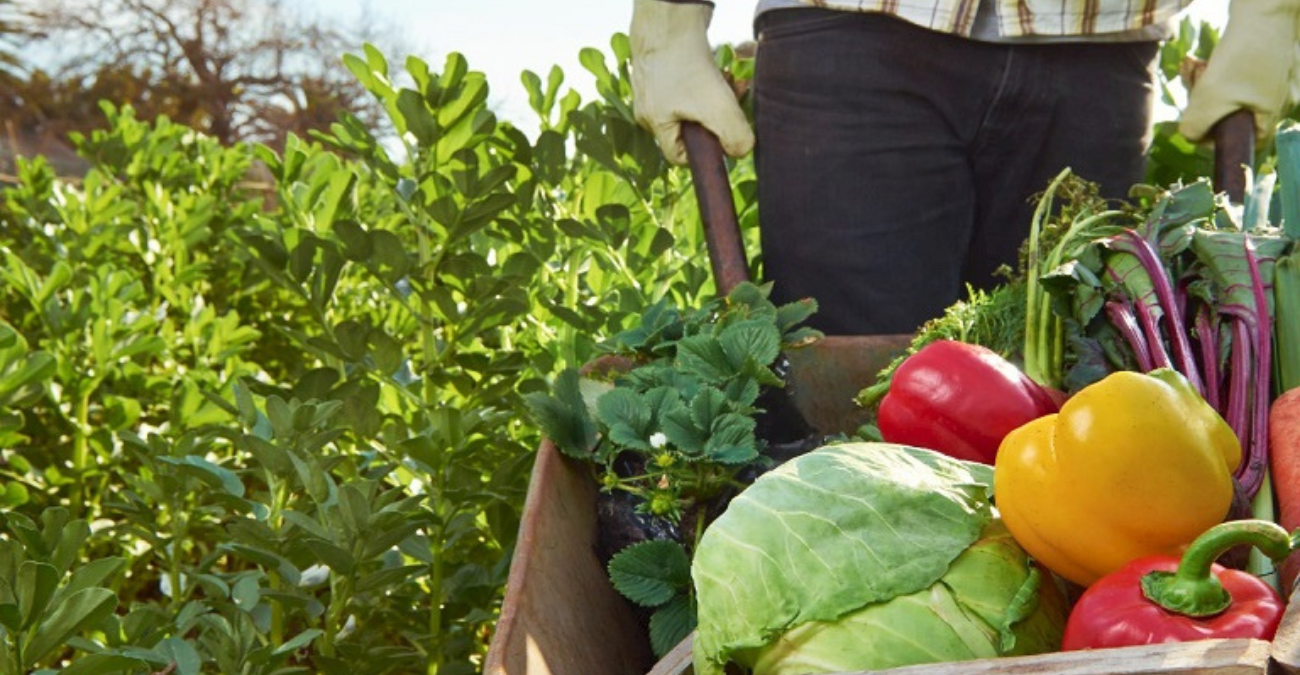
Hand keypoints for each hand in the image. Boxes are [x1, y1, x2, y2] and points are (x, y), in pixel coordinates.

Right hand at [630, 0, 753, 164]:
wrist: (671, 15)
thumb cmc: (687, 63)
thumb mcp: (717, 108)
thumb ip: (735, 136)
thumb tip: (741, 151)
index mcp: (654, 122)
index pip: (677, 155)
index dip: (704, 152)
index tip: (724, 135)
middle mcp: (649, 105)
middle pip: (690, 126)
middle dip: (717, 117)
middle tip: (734, 100)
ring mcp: (654, 83)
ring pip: (693, 102)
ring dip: (716, 96)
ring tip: (730, 80)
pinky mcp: (663, 64)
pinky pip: (689, 81)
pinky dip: (708, 78)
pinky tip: (720, 67)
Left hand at [1180, 0, 1299, 141]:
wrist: (1266, 4)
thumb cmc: (1243, 53)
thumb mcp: (1210, 98)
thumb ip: (1196, 127)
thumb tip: (1190, 137)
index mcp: (1272, 112)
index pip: (1247, 142)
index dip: (1216, 139)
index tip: (1196, 122)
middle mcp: (1277, 97)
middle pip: (1230, 115)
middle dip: (1202, 102)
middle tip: (1190, 81)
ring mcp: (1271, 77)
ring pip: (1226, 93)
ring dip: (1201, 83)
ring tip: (1192, 65)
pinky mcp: (1261, 59)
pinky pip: (1231, 75)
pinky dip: (1211, 70)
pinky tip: (1195, 60)